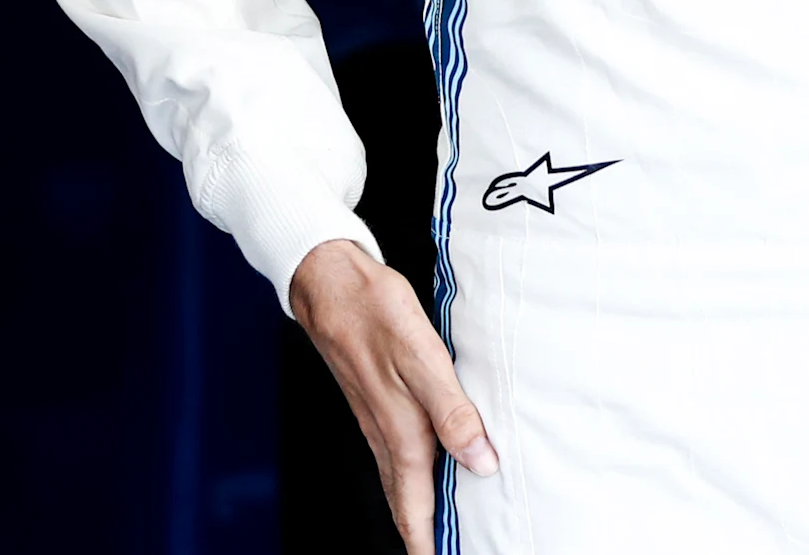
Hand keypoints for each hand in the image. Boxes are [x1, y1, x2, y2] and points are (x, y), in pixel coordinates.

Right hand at [290, 238, 495, 551]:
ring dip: (420, 511)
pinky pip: (397, 457)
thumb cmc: (373, 310)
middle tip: (448, 552)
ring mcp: (377, 420)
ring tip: (443, 531)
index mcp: (401, 432)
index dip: (429, 544)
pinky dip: (414, 479)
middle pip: (406, 505)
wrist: (327, 279)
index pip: (416, 510)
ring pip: (401, 482)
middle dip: (425, 537)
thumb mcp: (422, 356)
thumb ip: (453, 411)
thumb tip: (481, 463)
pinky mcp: (375, 402)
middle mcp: (386, 434)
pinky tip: (430, 471)